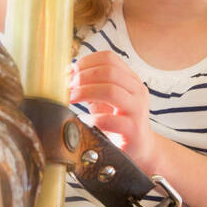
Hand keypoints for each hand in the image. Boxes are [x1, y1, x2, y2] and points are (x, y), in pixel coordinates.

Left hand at [69, 52, 157, 170]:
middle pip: (109, 71)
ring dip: (85, 92)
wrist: (139, 148)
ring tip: (71, 99)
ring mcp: (137, 110)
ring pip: (111, 91)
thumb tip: (67, 72)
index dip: (85, 62)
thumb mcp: (104, 98)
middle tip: (68, 87)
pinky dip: (93, 119)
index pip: (109, 58)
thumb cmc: (117, 121)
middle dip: (83, 77)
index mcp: (130, 79)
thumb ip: (90, 85)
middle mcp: (137, 91)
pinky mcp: (133, 130)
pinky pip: (111, 120)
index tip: (69, 73)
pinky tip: (84, 121)